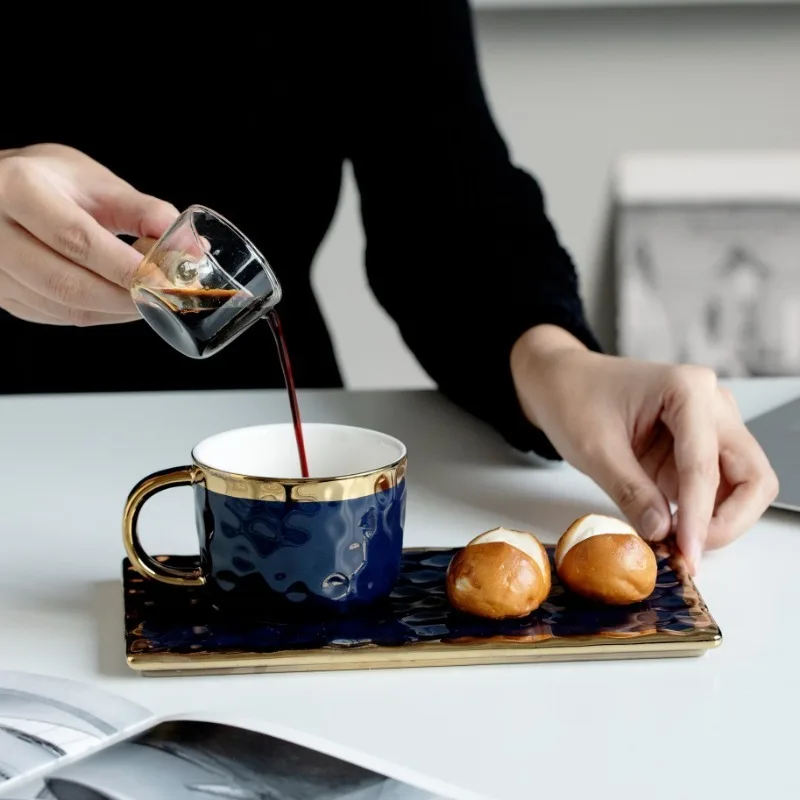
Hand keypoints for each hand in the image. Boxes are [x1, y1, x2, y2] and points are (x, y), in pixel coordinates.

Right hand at [0, 144, 177, 325]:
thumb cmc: (48, 183)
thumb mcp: (94, 182)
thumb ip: (143, 212)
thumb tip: (191, 246)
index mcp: (18, 190)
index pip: (76, 239)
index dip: (124, 266)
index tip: (163, 278)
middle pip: (67, 282)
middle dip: (124, 297)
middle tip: (163, 296)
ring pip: (63, 306)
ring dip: (115, 309)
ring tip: (147, 295)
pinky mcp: (2, 295)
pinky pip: (57, 315)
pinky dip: (98, 313)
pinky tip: (119, 300)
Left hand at [511, 325, 778, 573]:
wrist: (561, 382)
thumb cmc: (574, 399)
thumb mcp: (594, 449)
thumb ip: (631, 491)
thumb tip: (663, 532)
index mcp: (688, 390)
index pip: (705, 464)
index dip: (697, 515)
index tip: (687, 552)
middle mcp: (712, 404)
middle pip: (751, 475)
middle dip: (728, 520)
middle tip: (691, 551)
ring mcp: (710, 426)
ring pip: (742, 485)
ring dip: (717, 520)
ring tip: (677, 545)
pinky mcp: (698, 448)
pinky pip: (716, 488)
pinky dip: (701, 514)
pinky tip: (672, 531)